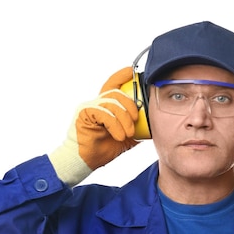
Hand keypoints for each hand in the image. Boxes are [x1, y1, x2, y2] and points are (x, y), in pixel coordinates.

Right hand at [49, 67, 138, 185]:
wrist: (84, 162)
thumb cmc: (101, 150)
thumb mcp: (123, 138)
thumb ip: (133, 129)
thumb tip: (149, 127)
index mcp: (104, 106)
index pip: (112, 85)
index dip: (122, 76)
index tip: (133, 72)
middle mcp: (95, 103)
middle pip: (116, 92)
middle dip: (130, 104)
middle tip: (136, 119)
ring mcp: (88, 107)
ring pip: (112, 102)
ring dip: (124, 118)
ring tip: (128, 133)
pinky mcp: (84, 114)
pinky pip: (104, 113)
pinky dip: (115, 125)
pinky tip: (119, 136)